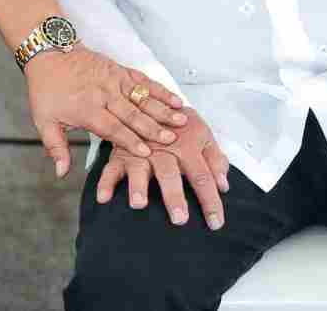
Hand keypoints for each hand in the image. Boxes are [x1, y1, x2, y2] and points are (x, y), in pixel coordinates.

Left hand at [25, 47, 186, 177]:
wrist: (49, 52)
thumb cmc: (47, 89)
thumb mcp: (44, 121)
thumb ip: (55, 147)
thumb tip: (61, 173)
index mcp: (86, 109)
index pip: (111, 128)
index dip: (128, 141)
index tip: (145, 153)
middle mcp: (103, 94)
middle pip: (132, 113)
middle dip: (152, 128)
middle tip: (171, 139)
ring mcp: (114, 80)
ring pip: (142, 97)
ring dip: (162, 109)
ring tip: (181, 120)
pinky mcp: (120, 70)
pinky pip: (144, 81)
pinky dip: (161, 90)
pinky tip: (176, 100)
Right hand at [96, 108, 230, 228]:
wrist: (155, 103)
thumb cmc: (182, 126)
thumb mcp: (204, 136)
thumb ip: (216, 160)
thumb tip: (223, 185)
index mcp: (187, 146)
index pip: (202, 176)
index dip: (210, 200)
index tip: (216, 223)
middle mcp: (163, 149)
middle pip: (170, 174)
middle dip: (174, 196)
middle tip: (179, 218)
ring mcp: (140, 150)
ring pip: (138, 168)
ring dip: (137, 186)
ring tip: (138, 203)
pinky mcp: (122, 152)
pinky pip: (110, 168)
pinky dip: (105, 183)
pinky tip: (103, 198)